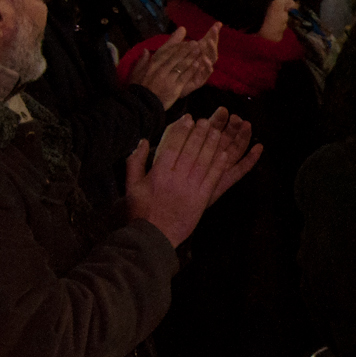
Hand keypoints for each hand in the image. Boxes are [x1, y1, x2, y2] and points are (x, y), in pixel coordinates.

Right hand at [124, 108, 261, 246]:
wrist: (153, 237)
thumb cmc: (140, 211)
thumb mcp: (131, 185)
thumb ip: (135, 161)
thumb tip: (141, 140)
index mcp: (157, 174)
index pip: (172, 146)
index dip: (180, 131)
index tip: (187, 119)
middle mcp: (175, 179)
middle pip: (190, 151)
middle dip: (199, 134)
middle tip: (206, 120)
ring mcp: (189, 189)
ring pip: (203, 162)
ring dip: (211, 146)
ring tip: (217, 131)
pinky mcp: (201, 200)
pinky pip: (212, 179)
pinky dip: (218, 165)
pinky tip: (224, 154)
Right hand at [129, 29, 216, 109]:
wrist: (142, 105)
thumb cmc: (139, 88)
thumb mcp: (136, 73)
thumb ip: (141, 61)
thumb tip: (145, 50)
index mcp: (152, 65)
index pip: (165, 50)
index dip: (175, 42)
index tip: (183, 35)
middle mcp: (160, 70)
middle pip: (175, 56)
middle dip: (185, 48)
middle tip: (194, 42)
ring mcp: (168, 78)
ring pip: (181, 65)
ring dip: (191, 57)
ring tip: (199, 50)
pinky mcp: (175, 88)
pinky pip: (184, 77)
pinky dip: (191, 70)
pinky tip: (197, 64)